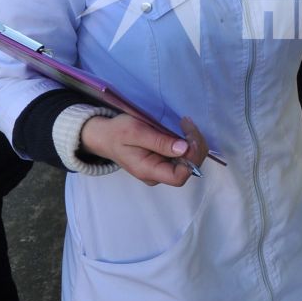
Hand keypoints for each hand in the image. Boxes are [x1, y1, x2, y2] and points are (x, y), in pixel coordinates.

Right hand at [80, 112, 207, 185]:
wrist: (106, 136)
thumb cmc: (118, 133)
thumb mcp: (136, 132)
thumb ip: (159, 141)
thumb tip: (184, 149)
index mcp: (148, 171)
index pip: (178, 177)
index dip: (190, 160)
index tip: (189, 138)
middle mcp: (158, 174)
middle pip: (188, 169)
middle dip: (195, 147)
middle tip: (188, 124)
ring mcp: (163, 168)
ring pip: (190, 161)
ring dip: (194, 142)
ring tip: (186, 123)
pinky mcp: (166, 160)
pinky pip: (184, 155)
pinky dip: (189, 141)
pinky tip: (184, 128)